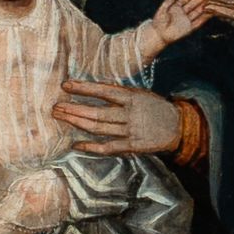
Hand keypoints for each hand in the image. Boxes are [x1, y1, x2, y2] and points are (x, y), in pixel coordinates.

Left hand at [54, 78, 186, 154]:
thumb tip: (92, 91)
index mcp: (132, 97)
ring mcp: (130, 131)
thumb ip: (119, 94)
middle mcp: (130, 114)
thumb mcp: (140, 94)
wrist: (178, 126)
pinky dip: (91, 147)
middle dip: (74, 109)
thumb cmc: (154, 107)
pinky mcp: (132, 146)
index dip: (84, 88)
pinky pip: (108, 147)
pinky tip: (76, 144)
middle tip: (55, 107)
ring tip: (61, 118)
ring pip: (99, 128)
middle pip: (96, 112)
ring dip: (77, 123)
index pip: (104, 91)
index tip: (66, 85)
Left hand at [147, 0, 208, 49]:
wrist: (158, 35)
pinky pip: (198, 22)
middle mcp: (183, 12)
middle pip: (193, 4)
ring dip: (204, 7)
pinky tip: (210, 13)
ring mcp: (187, 20)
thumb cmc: (158, 22)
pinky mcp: (189, 28)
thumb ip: (168, 1)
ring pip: (197, 12)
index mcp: (177, 6)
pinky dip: (204, 18)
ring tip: (212, 1)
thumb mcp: (162, 9)